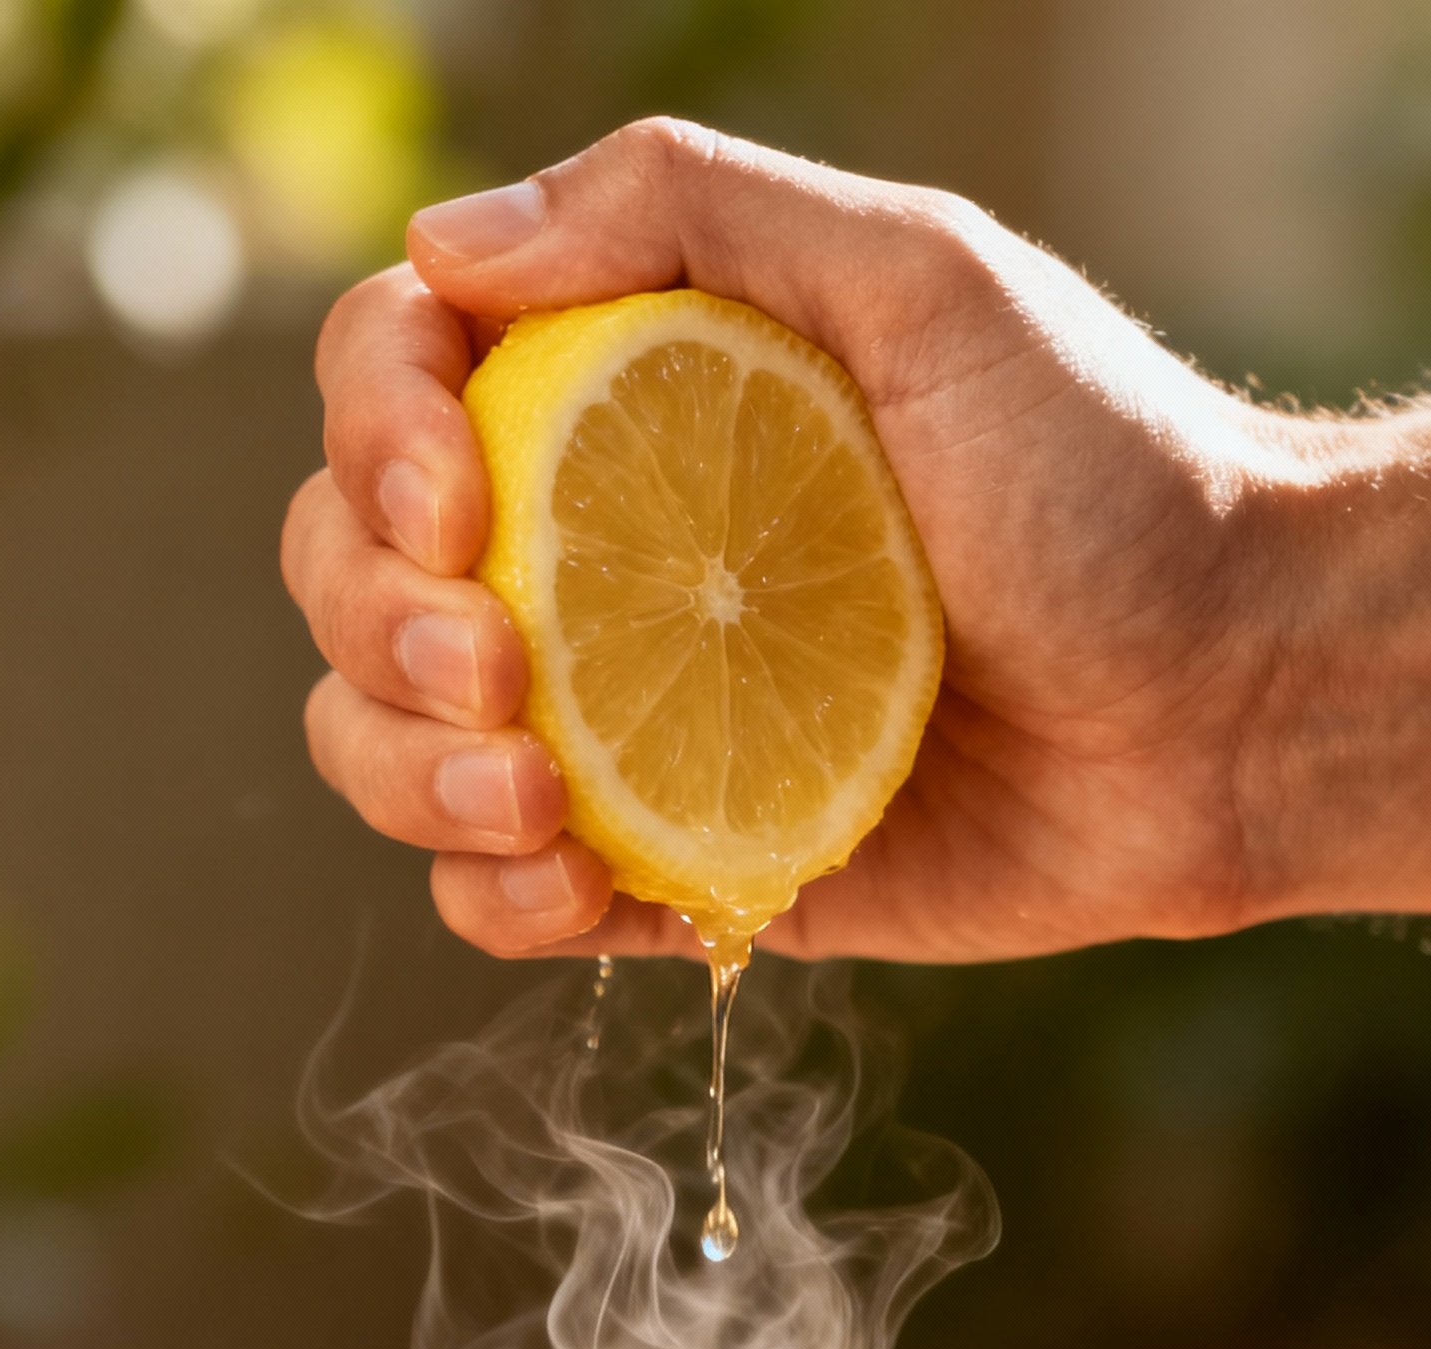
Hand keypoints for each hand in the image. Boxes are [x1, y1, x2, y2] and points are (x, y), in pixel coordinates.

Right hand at [284, 120, 1428, 962]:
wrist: (1227, 704)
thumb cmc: (1102, 482)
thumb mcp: (916, 280)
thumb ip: (686, 213)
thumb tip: (444, 240)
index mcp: (631, 396)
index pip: (400, 395)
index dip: (373, 442)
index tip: (458, 508)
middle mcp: (602, 556)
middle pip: (355, 579)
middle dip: (377, 626)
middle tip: (495, 666)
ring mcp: (632, 720)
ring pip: (392, 749)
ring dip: (404, 774)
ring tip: (534, 794)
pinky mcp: (683, 864)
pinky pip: (506, 901)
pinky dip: (489, 897)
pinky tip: (563, 876)